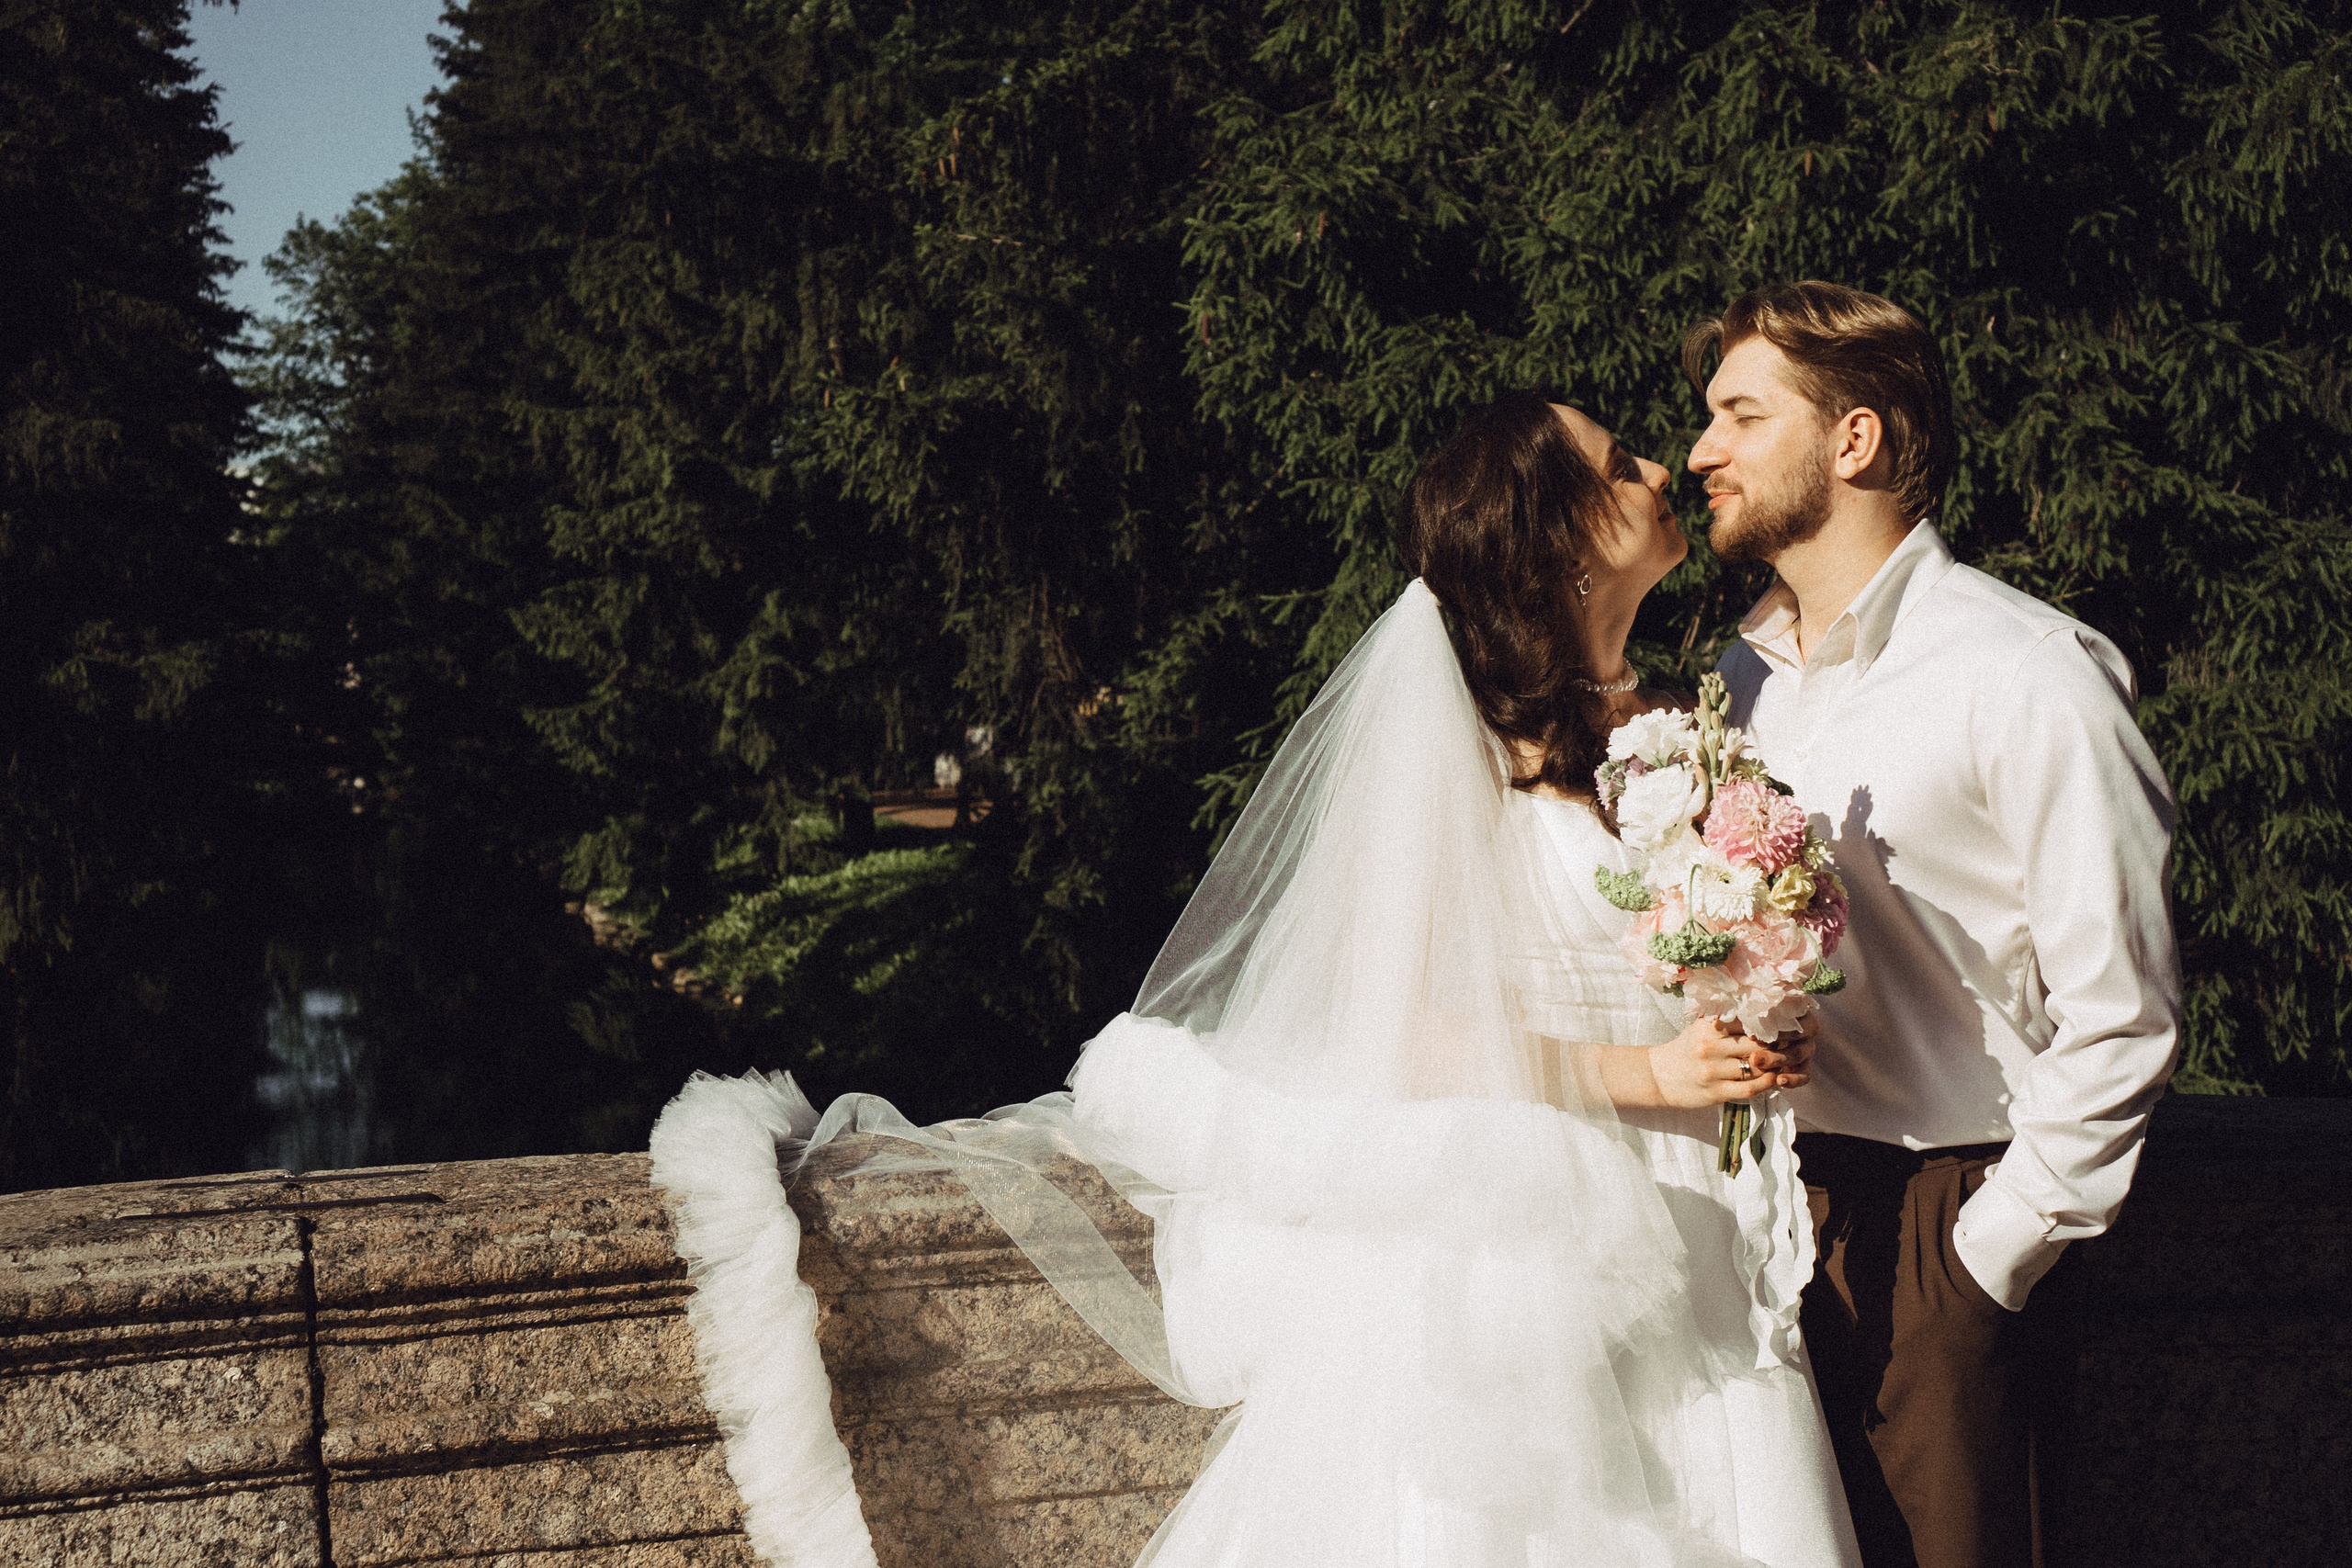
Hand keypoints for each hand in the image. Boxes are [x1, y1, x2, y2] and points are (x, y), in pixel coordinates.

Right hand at [1647, 1013, 1815, 1108]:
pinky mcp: (1715, 1093)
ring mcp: (1712, 1071)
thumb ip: (1727, 1020)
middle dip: (1776, 1046)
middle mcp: (1708, 1047)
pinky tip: (1772, 1079)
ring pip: (1756, 1067)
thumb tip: (1763, 1012)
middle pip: (1756, 1045)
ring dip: (1774, 1066)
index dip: (1769, 1025)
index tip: (1784, 1025)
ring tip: (1784, 1063)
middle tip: (1791, 1045)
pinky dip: (1765, 1084)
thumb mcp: (1700, 1028)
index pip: (1748, 1022)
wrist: (1658, 1076)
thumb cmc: (1685, 1049)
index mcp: (1707, 1027)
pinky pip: (1749, 1088)